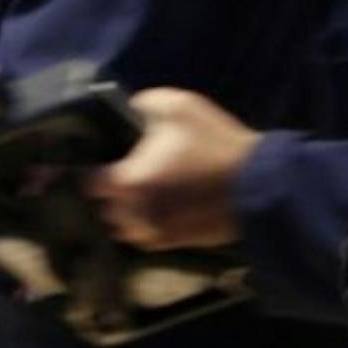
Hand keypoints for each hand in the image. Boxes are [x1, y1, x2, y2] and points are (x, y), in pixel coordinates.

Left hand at [87, 89, 259, 250]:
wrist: (257, 183)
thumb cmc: (215, 144)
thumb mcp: (180, 106)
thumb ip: (145, 104)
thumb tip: (130, 109)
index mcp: (129, 180)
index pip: (89, 183)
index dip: (92, 171)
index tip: (101, 161)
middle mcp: (134, 212)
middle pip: (105, 210)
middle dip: (110, 196)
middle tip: (123, 178)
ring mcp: (155, 232)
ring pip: (125, 229)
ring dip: (127, 215)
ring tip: (140, 198)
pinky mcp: (175, 244)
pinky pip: (149, 239)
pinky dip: (149, 226)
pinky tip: (161, 210)